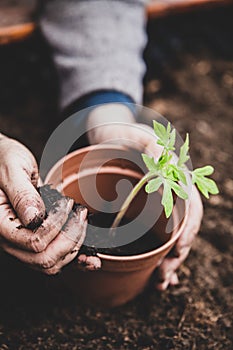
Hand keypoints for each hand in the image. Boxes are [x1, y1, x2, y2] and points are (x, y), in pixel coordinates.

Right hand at [0, 134, 87, 273]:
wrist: (2, 160)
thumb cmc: (3, 160)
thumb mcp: (12, 169)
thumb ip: (22, 194)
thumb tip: (34, 218)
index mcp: (1, 223)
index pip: (33, 242)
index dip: (56, 226)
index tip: (67, 204)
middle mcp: (11, 239)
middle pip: (45, 259)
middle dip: (70, 239)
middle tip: (80, 214)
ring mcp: (23, 242)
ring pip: (52, 263)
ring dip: (74, 246)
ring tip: (82, 221)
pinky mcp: (36, 239)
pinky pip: (55, 259)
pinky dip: (76, 261)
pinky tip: (92, 262)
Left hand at [87, 104, 202, 287]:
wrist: (111, 138)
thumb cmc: (124, 136)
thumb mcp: (136, 136)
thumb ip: (152, 145)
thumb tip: (167, 161)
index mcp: (176, 179)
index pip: (191, 208)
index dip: (188, 231)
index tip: (178, 251)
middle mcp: (172, 195)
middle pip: (183, 229)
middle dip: (177, 255)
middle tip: (164, 278)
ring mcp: (159, 204)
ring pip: (171, 237)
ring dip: (170, 261)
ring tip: (160, 283)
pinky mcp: (146, 211)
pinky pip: (156, 235)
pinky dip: (158, 255)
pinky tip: (154, 271)